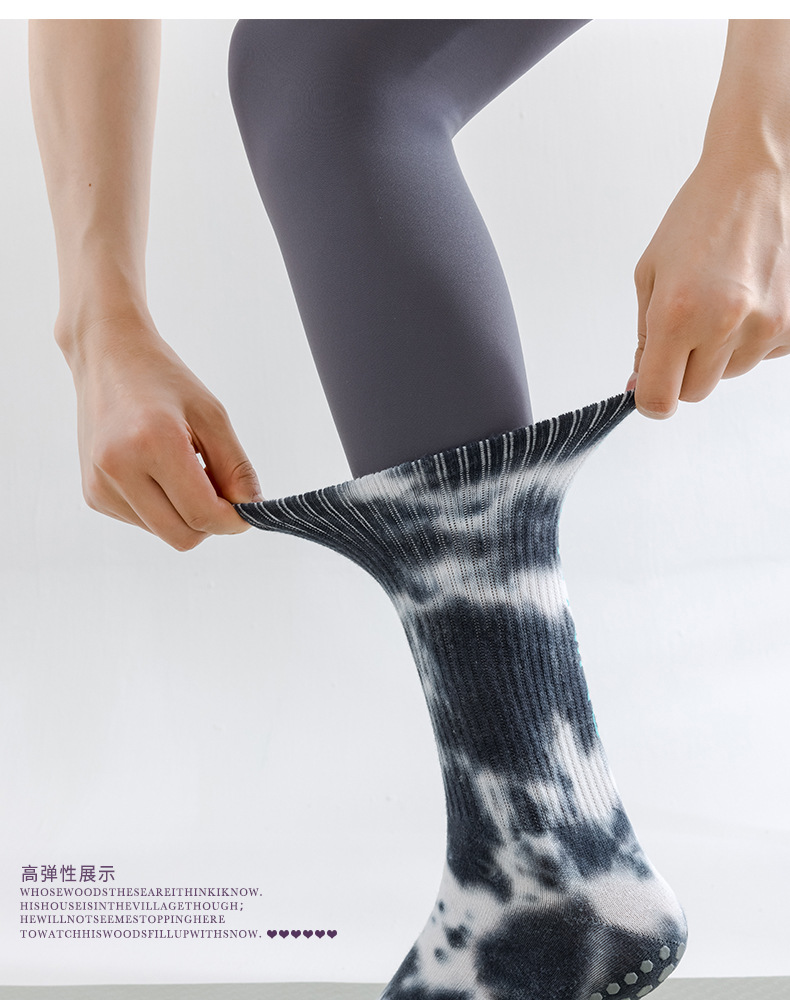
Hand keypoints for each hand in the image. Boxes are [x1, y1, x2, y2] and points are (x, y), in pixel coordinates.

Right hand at [62, 313, 261, 550]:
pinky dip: (162, 508)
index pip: (203, 514)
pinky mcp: (93, 495)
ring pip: (164, 533)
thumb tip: (250, 509)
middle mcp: (119, 469)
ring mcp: (100, 485)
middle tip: (219, 488)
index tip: (248, 510)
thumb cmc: (164, 380)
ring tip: (183, 468)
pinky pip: (144, 523)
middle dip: (210, 522)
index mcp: (152, 443)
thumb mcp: (212, 415)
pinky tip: (157, 471)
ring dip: (185, 513)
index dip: (234, 521)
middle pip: (183, 537)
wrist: (108, 358)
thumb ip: (236, 467)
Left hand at [627, 151, 789, 415]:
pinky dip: (750, 338)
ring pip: (729, 375)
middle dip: (681, 370)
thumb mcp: (650, 275)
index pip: (660, 399)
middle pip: (694, 392)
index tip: (648, 387)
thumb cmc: (699, 218)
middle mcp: (725, 324)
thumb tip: (640, 383)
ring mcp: (767, 326)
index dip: (650, 400)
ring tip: (719, 301)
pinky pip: (761, 356)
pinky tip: (747, 298)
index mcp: (678, 315)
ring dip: (718, 352)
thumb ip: (644, 337)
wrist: (758, 177)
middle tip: (684, 328)